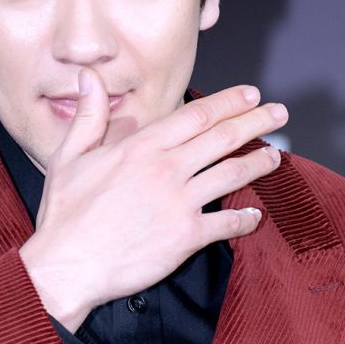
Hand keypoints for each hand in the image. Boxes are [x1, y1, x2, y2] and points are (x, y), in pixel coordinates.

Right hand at [19, 69, 287, 331]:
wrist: (67, 266)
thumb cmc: (65, 213)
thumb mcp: (69, 156)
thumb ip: (89, 114)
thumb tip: (89, 77)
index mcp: (141, 147)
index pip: (196, 115)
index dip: (228, 102)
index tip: (250, 94)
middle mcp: (166, 169)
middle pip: (222, 138)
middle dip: (256, 122)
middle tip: (279, 112)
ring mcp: (180, 203)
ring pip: (231, 175)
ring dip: (258, 163)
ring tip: (276, 156)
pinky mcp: (185, 237)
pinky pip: (226, 225)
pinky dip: (245, 219)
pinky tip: (255, 216)